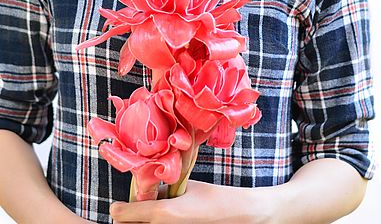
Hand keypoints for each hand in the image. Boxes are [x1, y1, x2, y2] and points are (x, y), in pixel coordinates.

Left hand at [110, 179, 272, 223]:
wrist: (236, 215)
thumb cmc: (213, 198)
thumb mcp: (186, 187)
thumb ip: (164, 189)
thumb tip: (149, 188)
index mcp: (161, 214)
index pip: (124, 215)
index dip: (119, 210)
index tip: (117, 206)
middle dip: (129, 218)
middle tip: (132, 208)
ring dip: (142, 221)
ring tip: (152, 210)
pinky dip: (156, 223)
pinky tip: (166, 218)